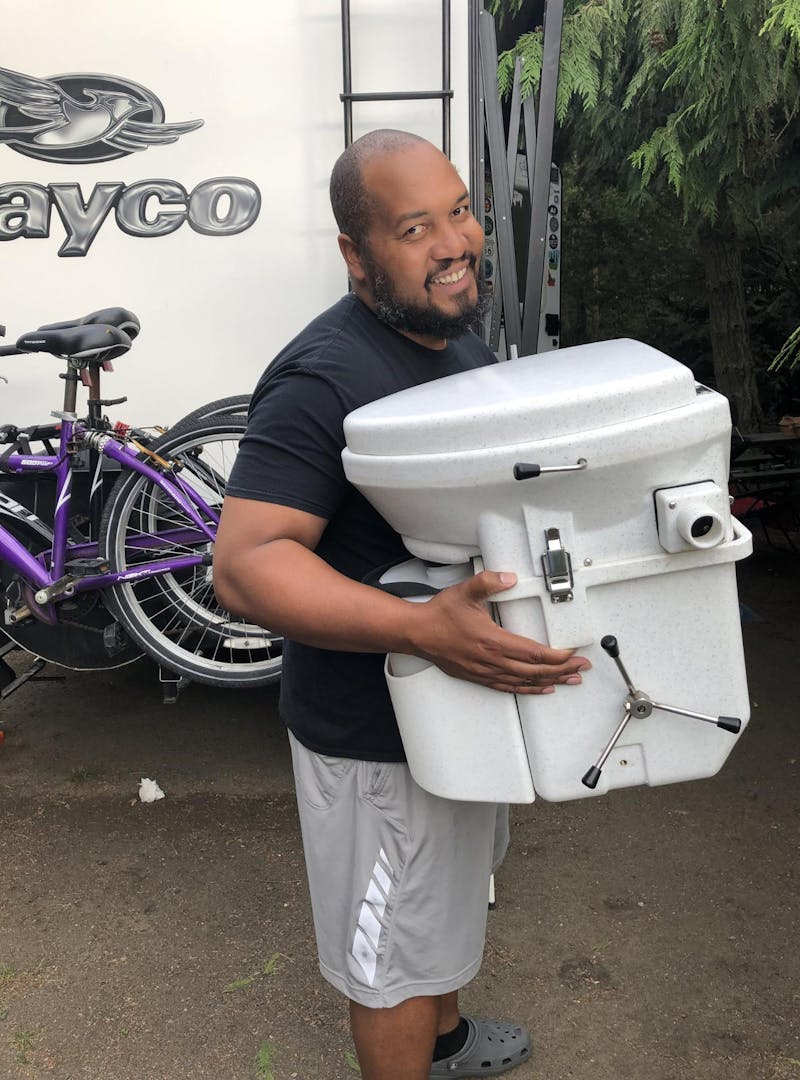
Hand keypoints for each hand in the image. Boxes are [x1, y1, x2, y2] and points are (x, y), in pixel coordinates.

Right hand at [406, 570, 590, 694]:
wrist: (416, 633)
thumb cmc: (440, 614)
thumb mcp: (465, 591)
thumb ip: (488, 582)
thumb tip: (510, 578)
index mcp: (492, 641)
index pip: (533, 653)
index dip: (557, 656)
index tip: (573, 653)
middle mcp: (491, 661)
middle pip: (534, 671)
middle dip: (562, 670)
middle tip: (582, 668)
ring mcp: (485, 672)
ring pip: (524, 682)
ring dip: (550, 682)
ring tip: (570, 680)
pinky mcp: (478, 677)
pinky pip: (508, 688)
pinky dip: (528, 690)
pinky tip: (540, 689)